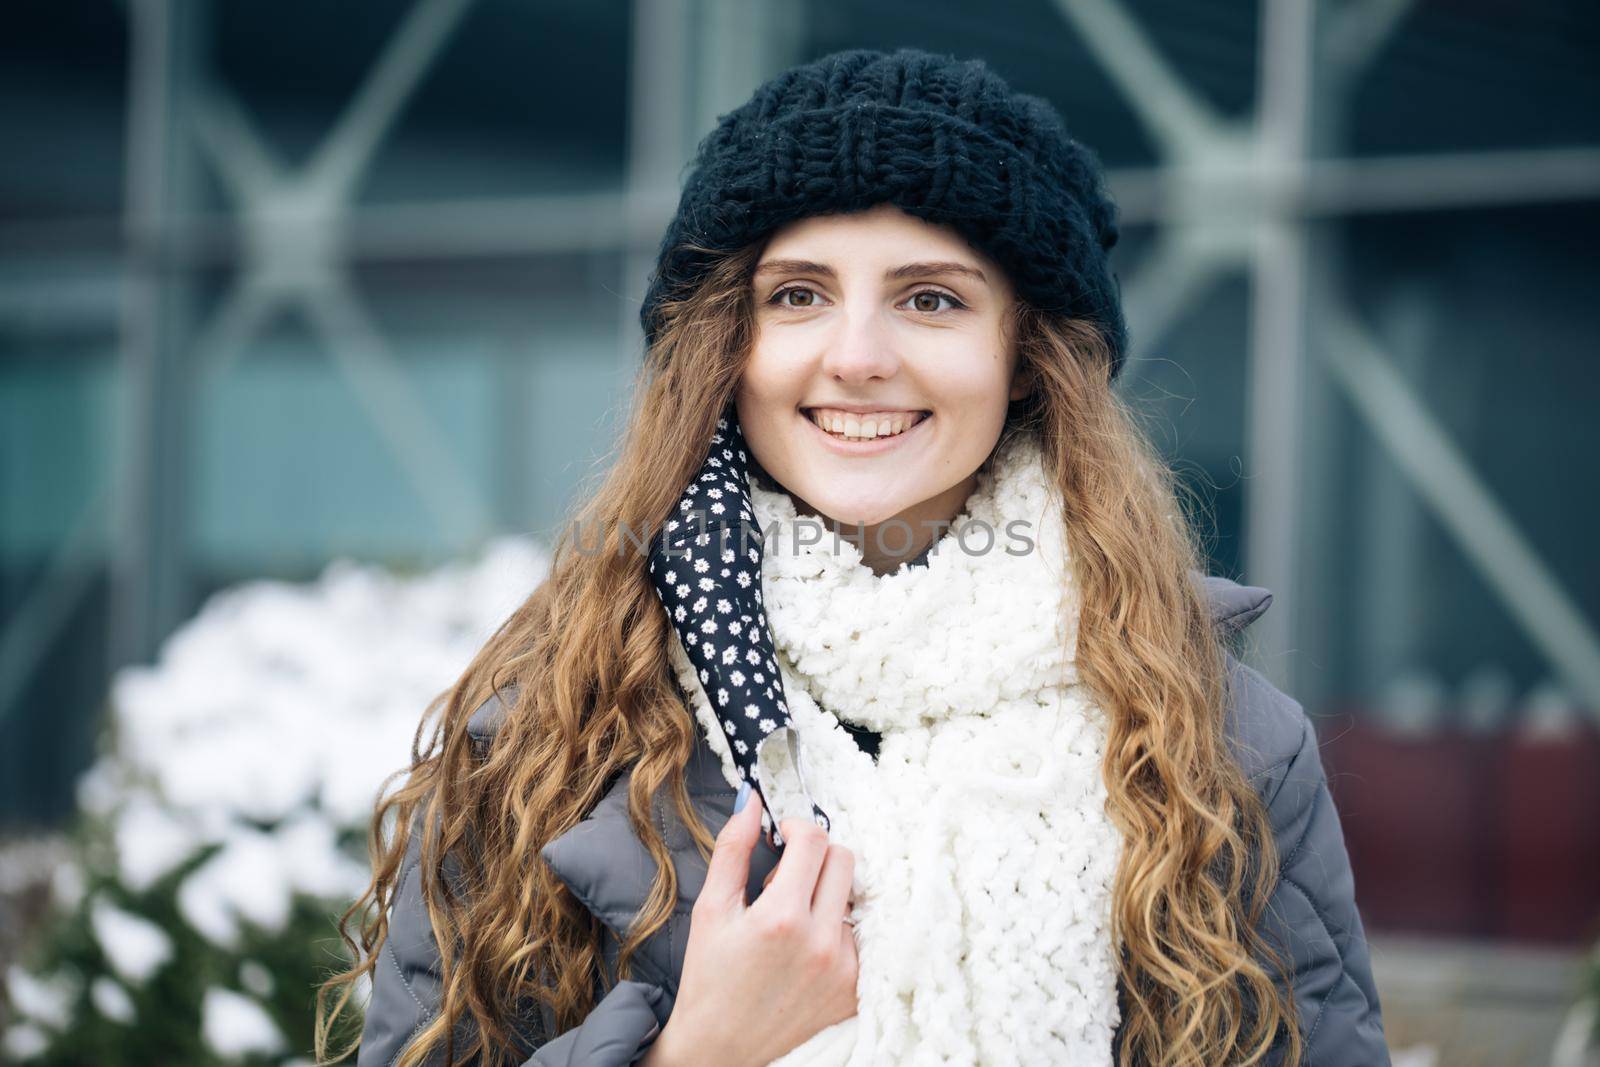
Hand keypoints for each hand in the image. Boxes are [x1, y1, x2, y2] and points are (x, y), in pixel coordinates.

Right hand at [642, 788, 858, 1066]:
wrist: (721, 1047)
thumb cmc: (710, 978)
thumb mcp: (711, 909)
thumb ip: (732, 849)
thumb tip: (752, 803)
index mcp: (782, 917)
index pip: (814, 839)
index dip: (796, 827)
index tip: (781, 839)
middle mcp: (821, 942)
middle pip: (844, 859)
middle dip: (815, 856)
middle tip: (786, 878)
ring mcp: (844, 969)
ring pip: (851, 898)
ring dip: (825, 897)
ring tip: (791, 924)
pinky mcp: (856, 990)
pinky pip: (860, 936)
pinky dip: (836, 931)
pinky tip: (806, 949)